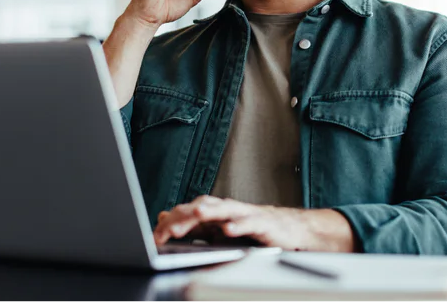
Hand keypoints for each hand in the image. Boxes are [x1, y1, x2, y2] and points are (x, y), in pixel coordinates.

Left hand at [153, 196, 356, 251]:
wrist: (291, 230)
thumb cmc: (255, 229)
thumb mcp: (219, 230)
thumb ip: (193, 224)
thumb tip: (165, 216)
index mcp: (216, 212)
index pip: (188, 213)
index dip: (171, 223)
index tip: (155, 237)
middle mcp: (228, 209)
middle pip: (202, 208)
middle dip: (184, 218)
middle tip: (166, 230)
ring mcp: (246, 215)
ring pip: (224, 210)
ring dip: (209, 213)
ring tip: (196, 216)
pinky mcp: (263, 224)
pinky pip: (249, 223)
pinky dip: (239, 225)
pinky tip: (229, 230)